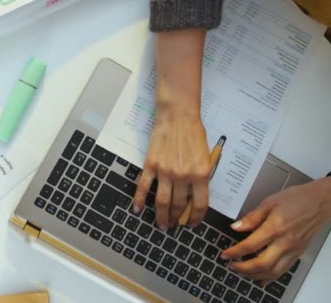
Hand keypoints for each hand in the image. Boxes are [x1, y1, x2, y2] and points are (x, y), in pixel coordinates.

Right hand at [133, 29, 209, 229]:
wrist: (178, 116)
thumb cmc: (194, 133)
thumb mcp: (206, 156)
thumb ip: (201, 177)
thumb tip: (194, 196)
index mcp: (201, 174)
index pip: (200, 204)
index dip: (197, 218)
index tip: (193, 224)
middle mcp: (183, 176)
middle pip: (180, 206)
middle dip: (177, 219)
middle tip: (174, 226)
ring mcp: (165, 172)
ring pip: (162, 201)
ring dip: (161, 216)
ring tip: (161, 225)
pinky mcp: (151, 165)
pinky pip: (144, 187)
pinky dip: (139, 199)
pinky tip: (137, 209)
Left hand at [222, 177, 330, 283]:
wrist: (320, 202)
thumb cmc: (296, 199)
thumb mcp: (269, 202)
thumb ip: (251, 217)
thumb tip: (236, 227)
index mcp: (275, 227)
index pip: (250, 246)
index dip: (234, 252)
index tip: (225, 254)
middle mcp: (285, 242)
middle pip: (262, 264)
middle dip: (243, 268)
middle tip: (231, 266)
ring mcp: (293, 249)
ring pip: (273, 271)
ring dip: (255, 275)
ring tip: (242, 272)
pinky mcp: (298, 253)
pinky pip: (284, 270)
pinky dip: (271, 277)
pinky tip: (261, 278)